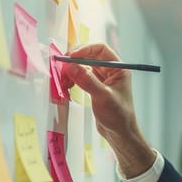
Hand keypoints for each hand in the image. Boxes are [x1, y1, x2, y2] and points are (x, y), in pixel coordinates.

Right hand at [61, 43, 155, 177]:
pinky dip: (72, 79)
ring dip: (71, 70)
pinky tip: (67, 86)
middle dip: (75, 59)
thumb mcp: (102, 97)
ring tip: (63, 80)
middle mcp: (110, 70)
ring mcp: (102, 78)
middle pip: (89, 55)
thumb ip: (87, 80)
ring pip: (83, 66)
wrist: (119, 133)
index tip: (71, 56)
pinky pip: (81, 76)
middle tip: (62, 66)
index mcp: (118, 68)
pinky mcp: (94, 87)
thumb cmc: (118, 116)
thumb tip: (70, 66)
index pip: (100, 49)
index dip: (85, 49)